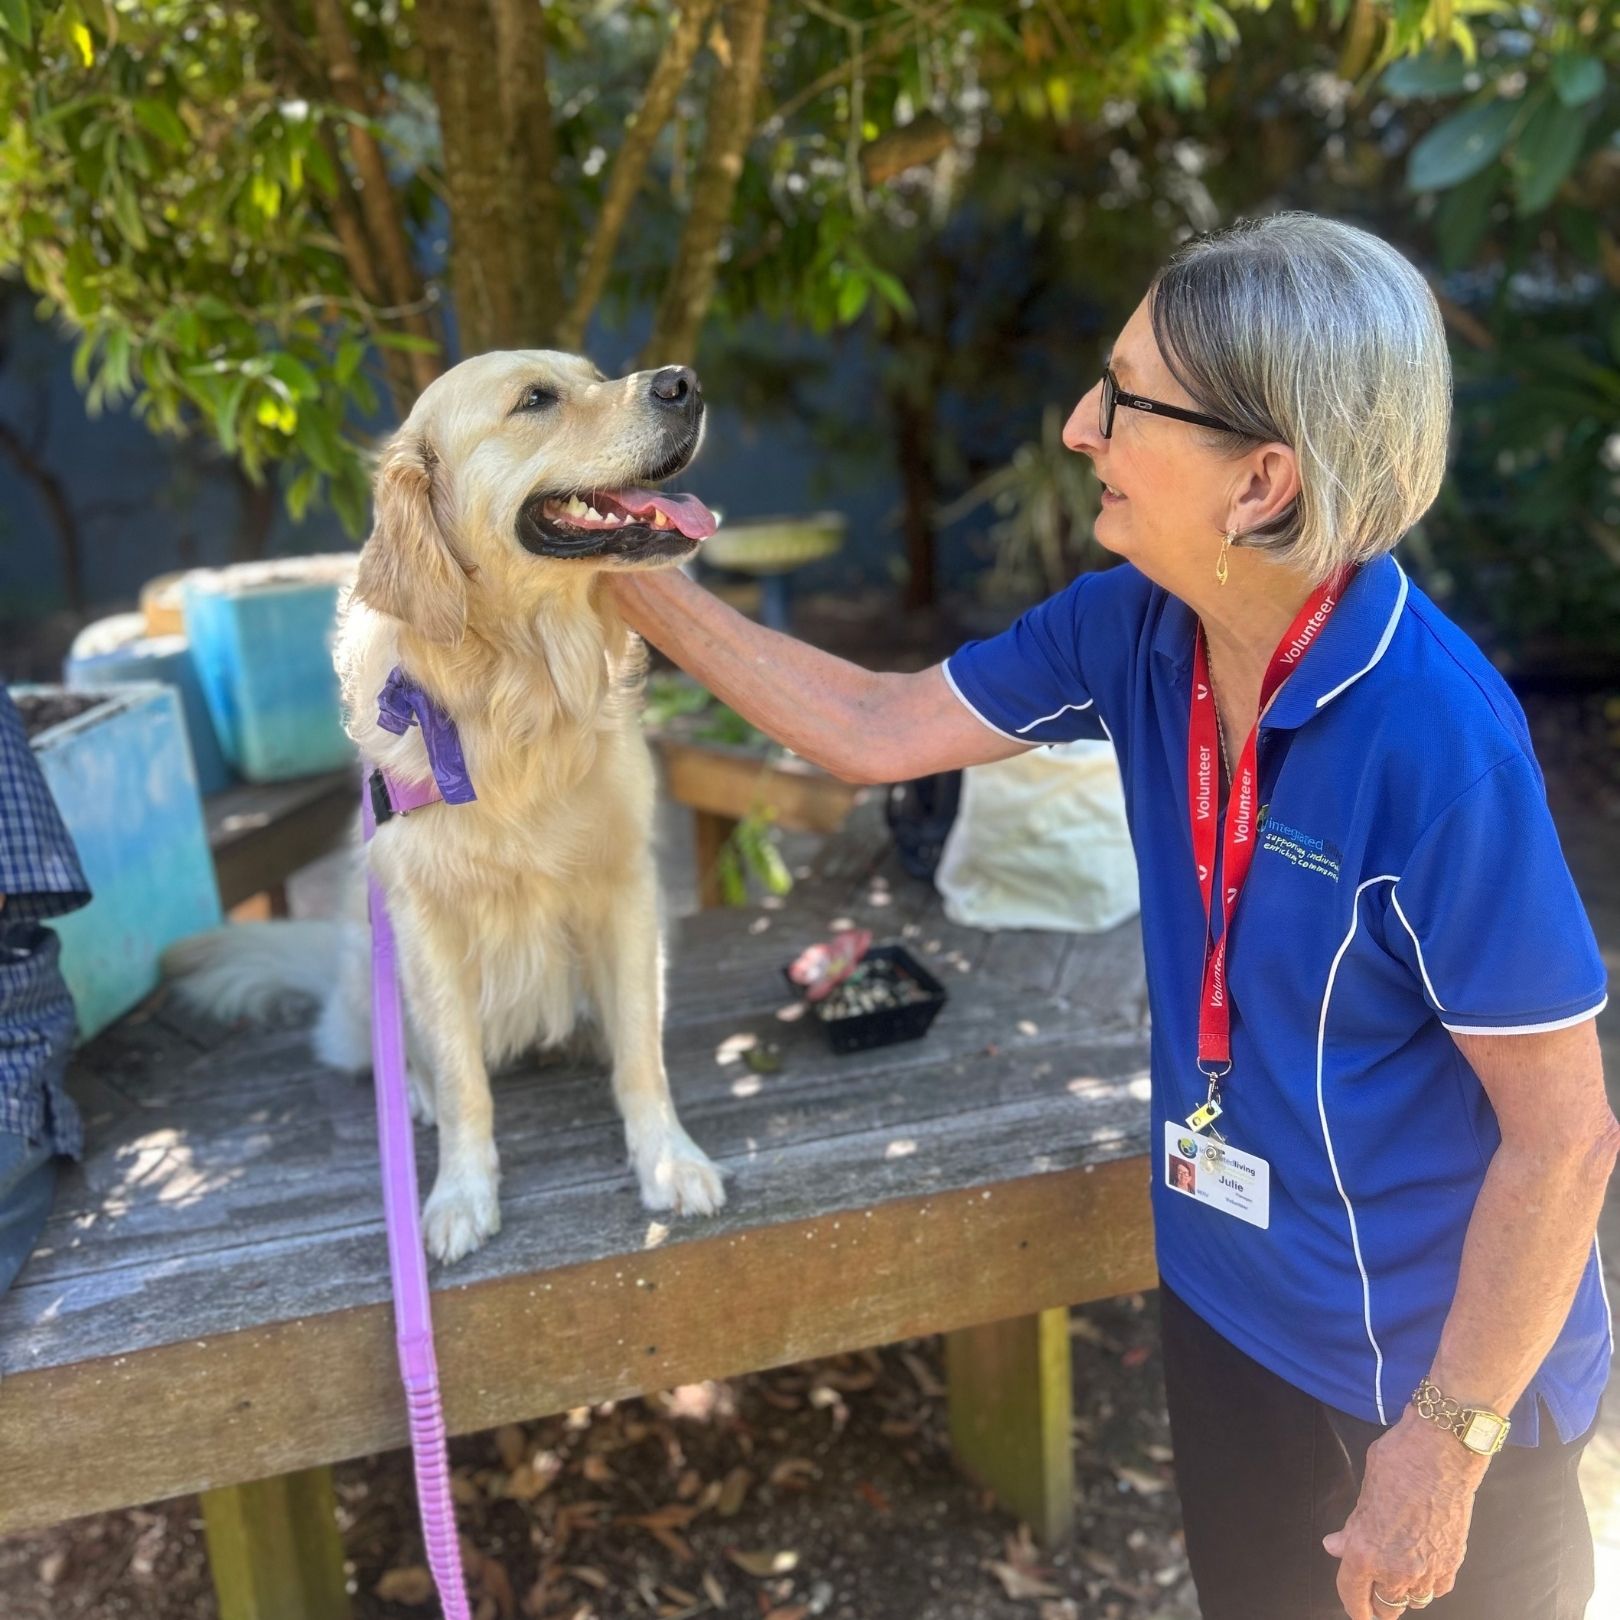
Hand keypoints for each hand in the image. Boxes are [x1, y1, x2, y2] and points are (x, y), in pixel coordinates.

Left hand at [1322, 1414, 1485, 1615]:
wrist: (1440, 1456)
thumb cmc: (1396, 1465)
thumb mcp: (1363, 1494)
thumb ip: (1351, 1529)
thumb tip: (1335, 1546)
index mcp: (1365, 1552)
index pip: (1353, 1596)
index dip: (1353, 1606)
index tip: (1357, 1611)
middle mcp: (1395, 1570)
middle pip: (1386, 1608)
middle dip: (1378, 1604)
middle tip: (1375, 1593)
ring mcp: (1427, 1571)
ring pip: (1413, 1601)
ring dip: (1405, 1594)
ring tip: (1399, 1578)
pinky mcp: (1452, 1565)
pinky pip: (1437, 1589)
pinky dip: (1429, 1584)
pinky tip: (1423, 1569)